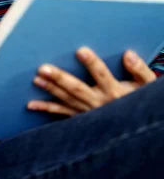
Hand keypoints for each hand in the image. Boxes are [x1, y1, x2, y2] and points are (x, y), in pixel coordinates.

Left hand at [27, 47, 156, 116]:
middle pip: (77, 88)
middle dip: (60, 78)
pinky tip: (31, 105)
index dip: (92, 64)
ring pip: (66, 100)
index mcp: (115, 92)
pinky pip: (61, 114)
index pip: (102, 75)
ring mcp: (88, 112)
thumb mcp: (147, 85)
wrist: (137, 127)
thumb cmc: (140, 99)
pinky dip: (46, 109)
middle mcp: (99, 103)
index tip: (80, 50)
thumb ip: (140, 70)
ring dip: (50, 90)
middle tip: (43, 68)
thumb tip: (128, 54)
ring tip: (36, 79)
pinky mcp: (80, 118)